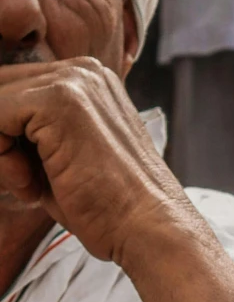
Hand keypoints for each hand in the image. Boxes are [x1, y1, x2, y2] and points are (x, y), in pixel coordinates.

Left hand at [0, 58, 233, 301]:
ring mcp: (74, 80)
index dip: (4, 134)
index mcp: (87, 81)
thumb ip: (27, 133)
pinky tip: (32, 181)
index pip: (11, 89)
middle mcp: (82, 71)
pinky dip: (0, 155)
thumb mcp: (62, 157)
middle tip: (24, 179)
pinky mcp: (59, 99)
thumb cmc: (108, 209)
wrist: (150, 230)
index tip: (26, 173)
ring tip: (32, 182)